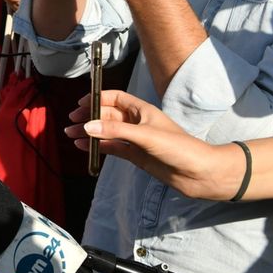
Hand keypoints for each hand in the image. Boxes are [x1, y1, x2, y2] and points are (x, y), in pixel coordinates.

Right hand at [66, 89, 242, 200]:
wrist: (200, 174)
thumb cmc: (179, 147)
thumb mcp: (145, 136)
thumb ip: (115, 130)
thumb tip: (87, 126)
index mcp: (142, 111)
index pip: (115, 98)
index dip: (98, 98)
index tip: (81, 104)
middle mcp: (137, 123)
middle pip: (108, 115)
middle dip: (89, 117)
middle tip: (71, 122)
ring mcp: (136, 140)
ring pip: (107, 132)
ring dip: (90, 133)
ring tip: (71, 135)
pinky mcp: (136, 156)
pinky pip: (112, 148)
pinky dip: (98, 146)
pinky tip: (85, 148)